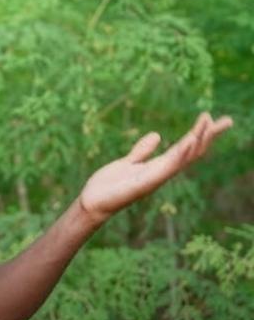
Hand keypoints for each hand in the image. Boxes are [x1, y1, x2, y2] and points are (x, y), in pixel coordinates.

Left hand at [79, 112, 232, 225]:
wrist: (91, 203)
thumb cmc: (108, 186)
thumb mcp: (127, 162)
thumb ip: (142, 151)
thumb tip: (158, 135)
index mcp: (158, 166)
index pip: (186, 148)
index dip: (199, 133)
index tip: (209, 116)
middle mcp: (162, 172)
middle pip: (193, 152)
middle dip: (209, 136)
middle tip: (228, 120)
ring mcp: (156, 178)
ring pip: (184, 157)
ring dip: (198, 140)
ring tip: (209, 122)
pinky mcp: (146, 182)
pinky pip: (168, 167)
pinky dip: (180, 154)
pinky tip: (189, 141)